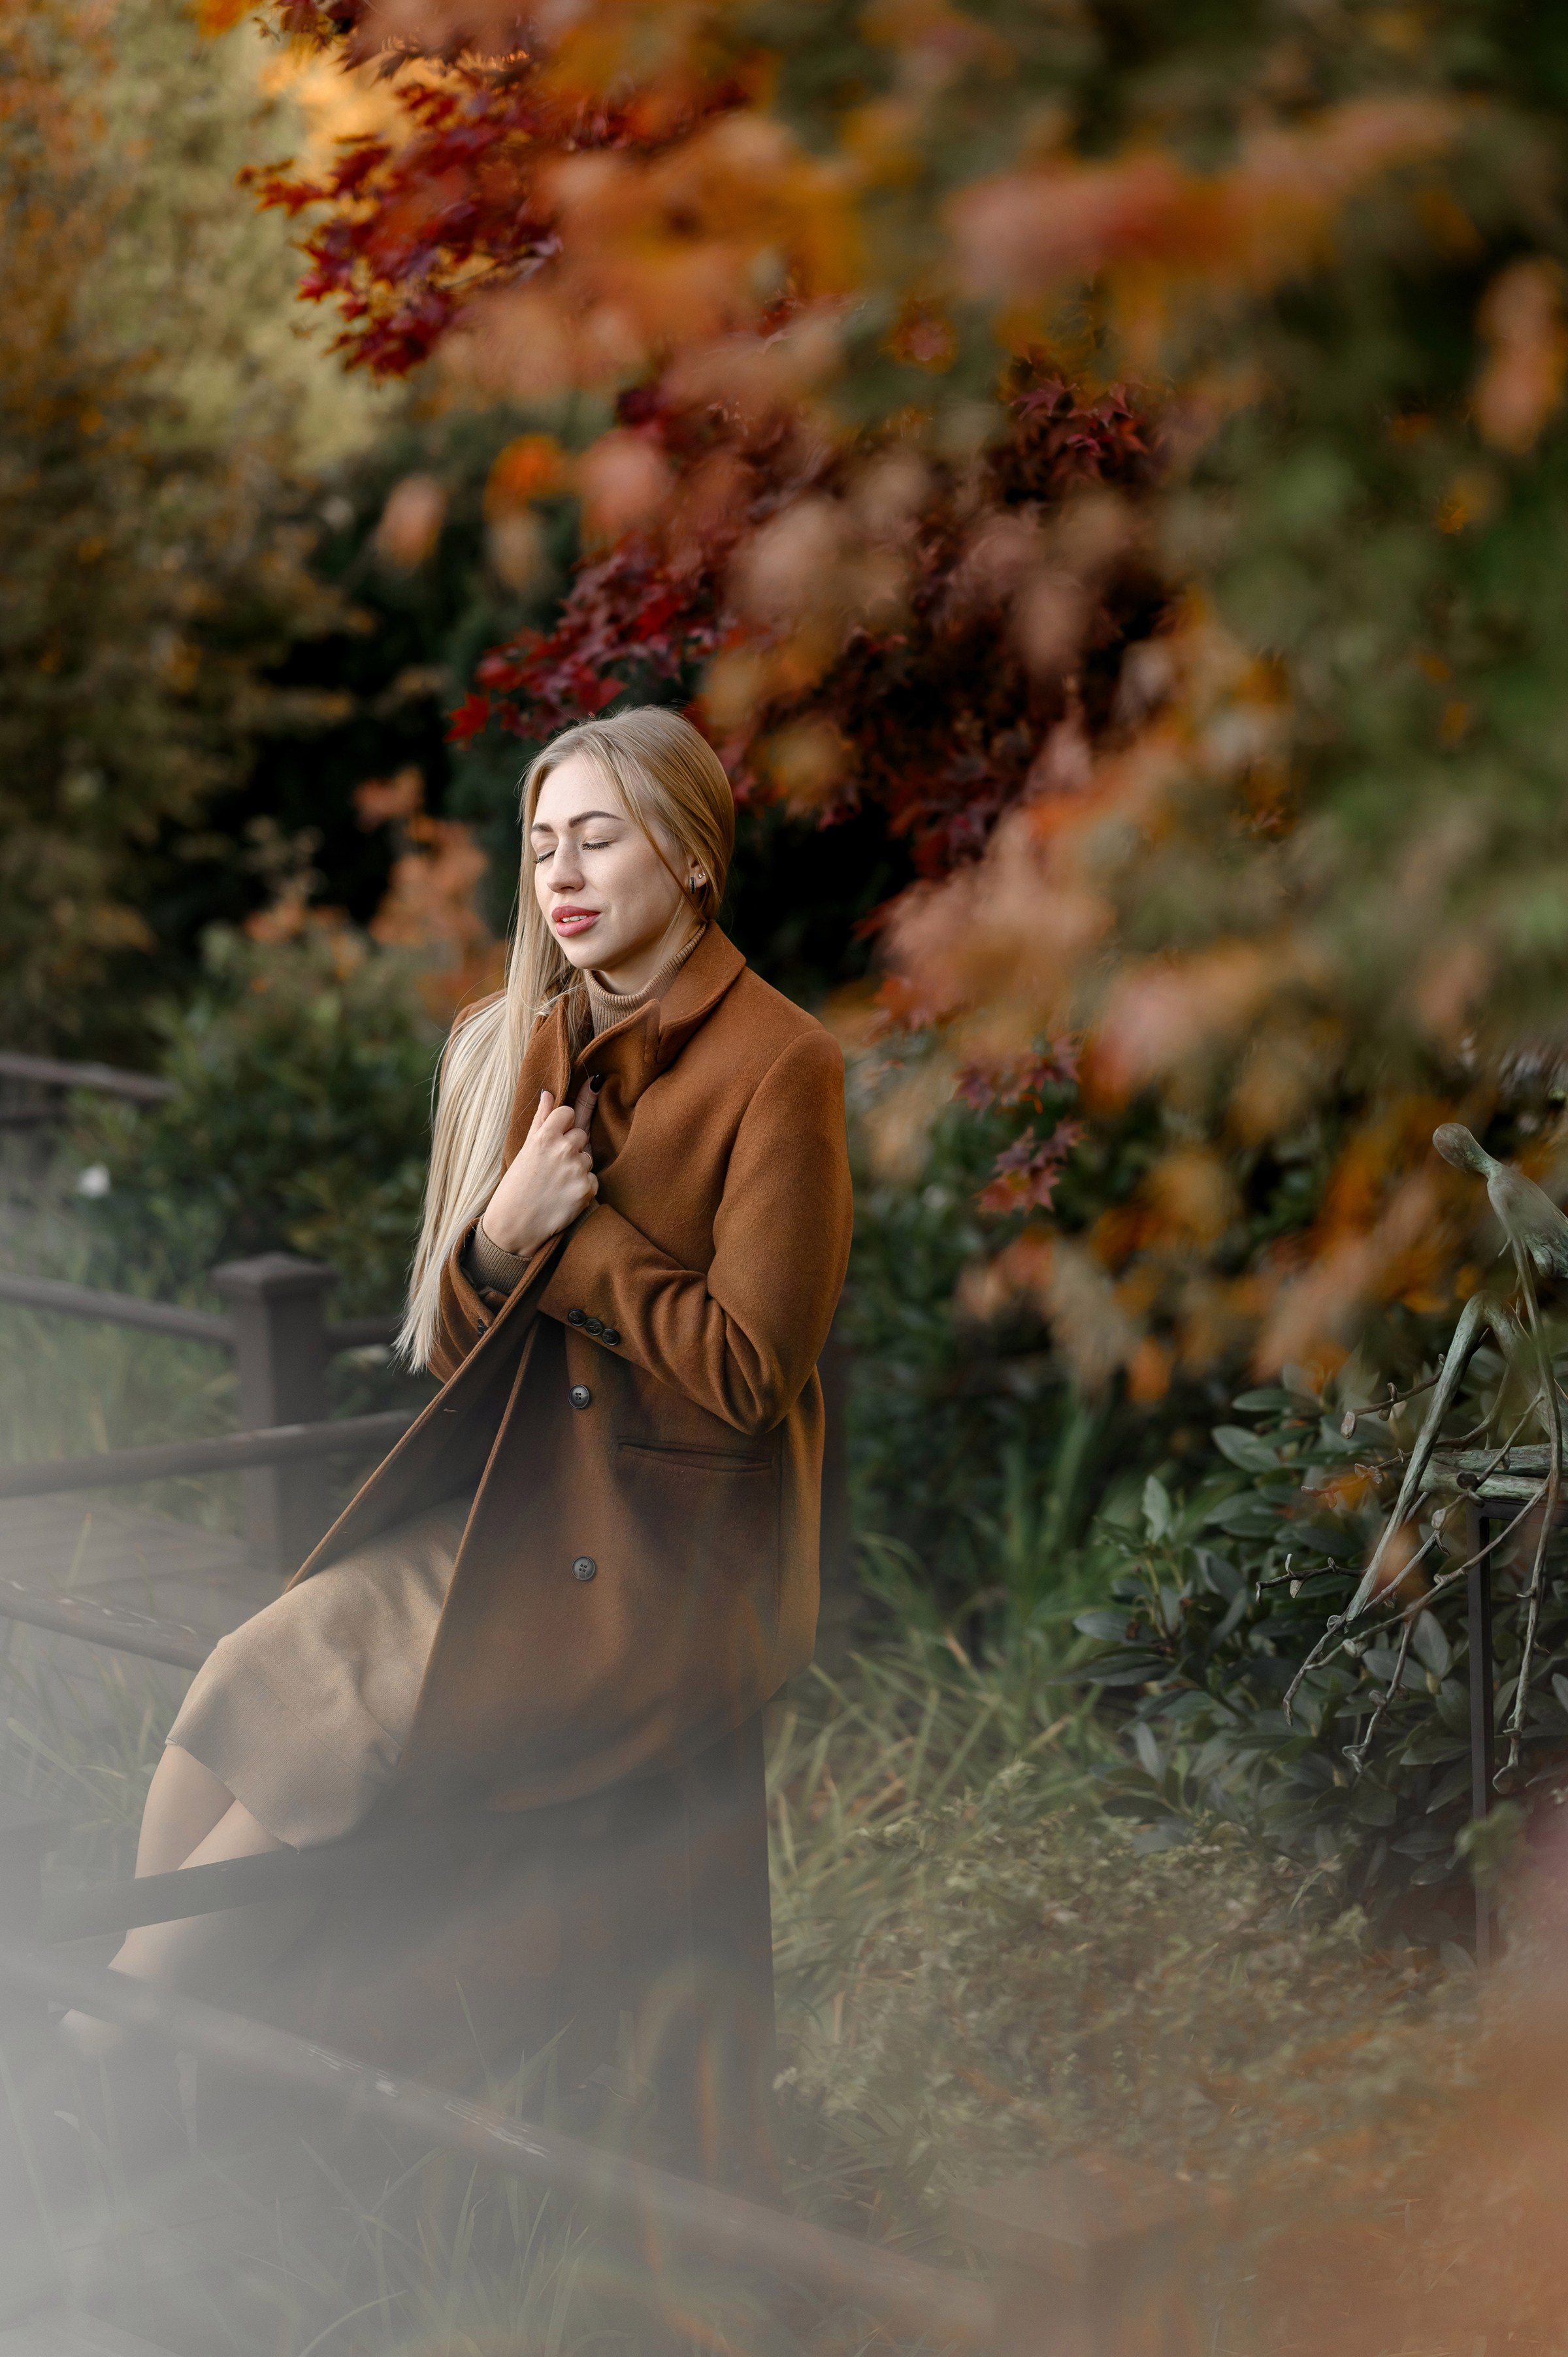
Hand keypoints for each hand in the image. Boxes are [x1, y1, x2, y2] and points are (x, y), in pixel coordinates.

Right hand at [479, 1080, 597, 1258]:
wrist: (514, 1226)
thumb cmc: (516, 1186)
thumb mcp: (524, 1149)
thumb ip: (540, 1119)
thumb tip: (548, 1093)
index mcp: (544, 1137)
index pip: (568, 1111)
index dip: (563, 1123)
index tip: (554, 1136)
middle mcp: (563, 1150)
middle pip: (581, 1134)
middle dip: (570, 1147)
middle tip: (552, 1166)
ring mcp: (577, 1170)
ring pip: (587, 1157)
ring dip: (577, 1167)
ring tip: (556, 1182)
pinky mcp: (587, 1189)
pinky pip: (593, 1179)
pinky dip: (583, 1187)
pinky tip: (564, 1195)